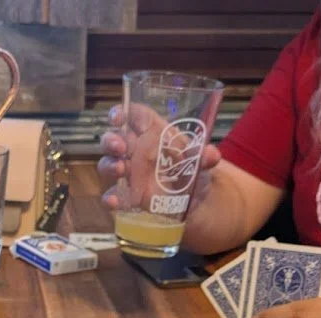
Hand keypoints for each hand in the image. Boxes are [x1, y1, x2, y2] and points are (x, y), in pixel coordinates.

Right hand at [97, 104, 220, 213]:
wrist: (195, 198)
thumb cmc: (192, 167)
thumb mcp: (201, 159)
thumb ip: (204, 156)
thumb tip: (211, 155)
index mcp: (151, 131)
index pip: (131, 116)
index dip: (120, 113)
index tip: (118, 117)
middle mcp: (135, 149)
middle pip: (113, 138)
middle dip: (110, 140)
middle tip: (119, 147)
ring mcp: (129, 172)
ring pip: (108, 164)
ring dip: (109, 166)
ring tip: (120, 170)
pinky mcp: (128, 194)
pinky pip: (113, 194)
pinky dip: (110, 198)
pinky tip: (114, 201)